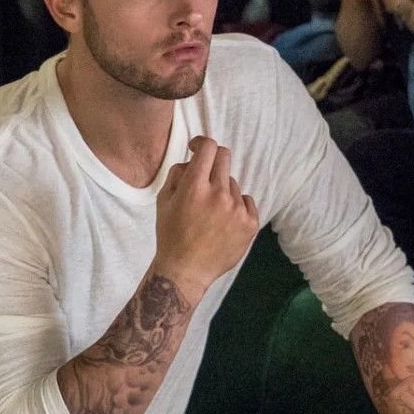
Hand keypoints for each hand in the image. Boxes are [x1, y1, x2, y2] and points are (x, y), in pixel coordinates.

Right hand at [154, 137, 259, 299]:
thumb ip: (177, 175)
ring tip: (211, 212)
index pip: (208, 147)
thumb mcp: (163, 201)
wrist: (186, 270)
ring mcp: (237, 209)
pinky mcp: (250, 223)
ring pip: (233, 184)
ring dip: (223, 190)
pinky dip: (237, 206)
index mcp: (195, 187)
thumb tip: (191, 160)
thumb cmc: (170, 235)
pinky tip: (224, 221)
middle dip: (213, 161)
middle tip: (205, 177)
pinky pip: (247, 201)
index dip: (202, 143)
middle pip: (224, 157)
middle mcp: (219, 194)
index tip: (197, 149)